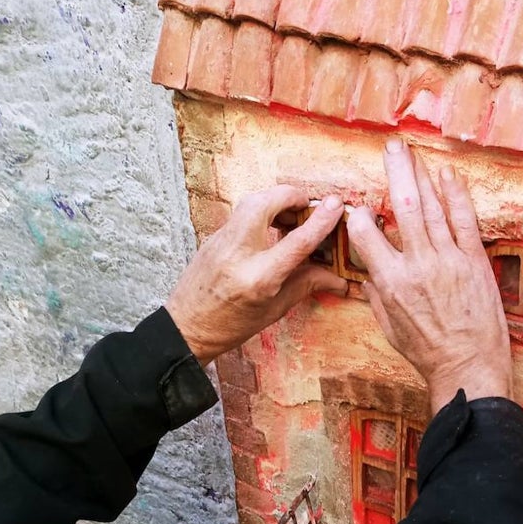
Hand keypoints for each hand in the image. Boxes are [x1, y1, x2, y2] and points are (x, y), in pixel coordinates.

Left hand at [165, 186, 346, 363]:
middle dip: (292, 196)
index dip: (321, 219)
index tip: (337, 204)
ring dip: (276, 201)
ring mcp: (221, 241)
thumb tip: (337, 276)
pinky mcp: (214, 236)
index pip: (297, 240)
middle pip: (267, 202)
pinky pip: (242, 213)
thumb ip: (306, 284)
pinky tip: (272, 228)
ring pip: (252, 201)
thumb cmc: (230, 326)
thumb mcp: (274, 310)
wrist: (185, 327)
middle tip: (309, 207)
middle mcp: (238, 253)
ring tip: (292, 218)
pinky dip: (262, 211)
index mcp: (258, 278)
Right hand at [347, 138, 511, 414]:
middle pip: (402, 207)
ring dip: (421, 175)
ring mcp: (448, 259)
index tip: (361, 208)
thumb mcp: (389, 329)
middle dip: (395, 172)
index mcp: (390, 282)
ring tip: (412, 152)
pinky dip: (455, 195)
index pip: (366, 235)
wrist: (468, 366)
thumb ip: (376, 297)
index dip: (360, 217)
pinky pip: (464, 220)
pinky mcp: (474, 261)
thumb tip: (366, 276)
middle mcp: (417, 264)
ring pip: (431, 208)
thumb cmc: (427, 353)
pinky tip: (447, 174)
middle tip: (391, 147)